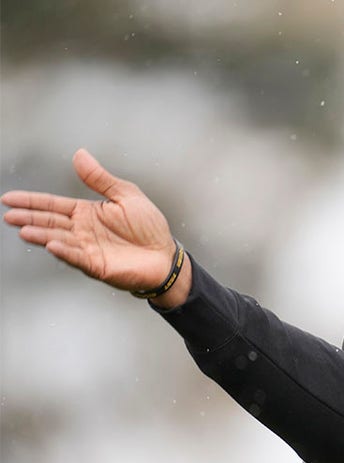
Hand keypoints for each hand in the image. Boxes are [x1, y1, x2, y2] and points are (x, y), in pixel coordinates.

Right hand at [2, 148, 189, 305]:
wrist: (166, 255)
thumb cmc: (149, 228)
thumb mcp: (126, 195)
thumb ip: (100, 178)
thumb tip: (79, 155)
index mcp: (87, 212)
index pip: (53, 205)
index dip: (32, 201)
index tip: (9, 198)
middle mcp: (83, 231)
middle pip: (50, 222)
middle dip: (29, 218)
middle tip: (9, 215)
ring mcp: (88, 249)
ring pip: (59, 239)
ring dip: (42, 235)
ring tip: (24, 229)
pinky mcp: (97, 265)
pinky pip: (78, 257)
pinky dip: (65, 251)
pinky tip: (51, 245)